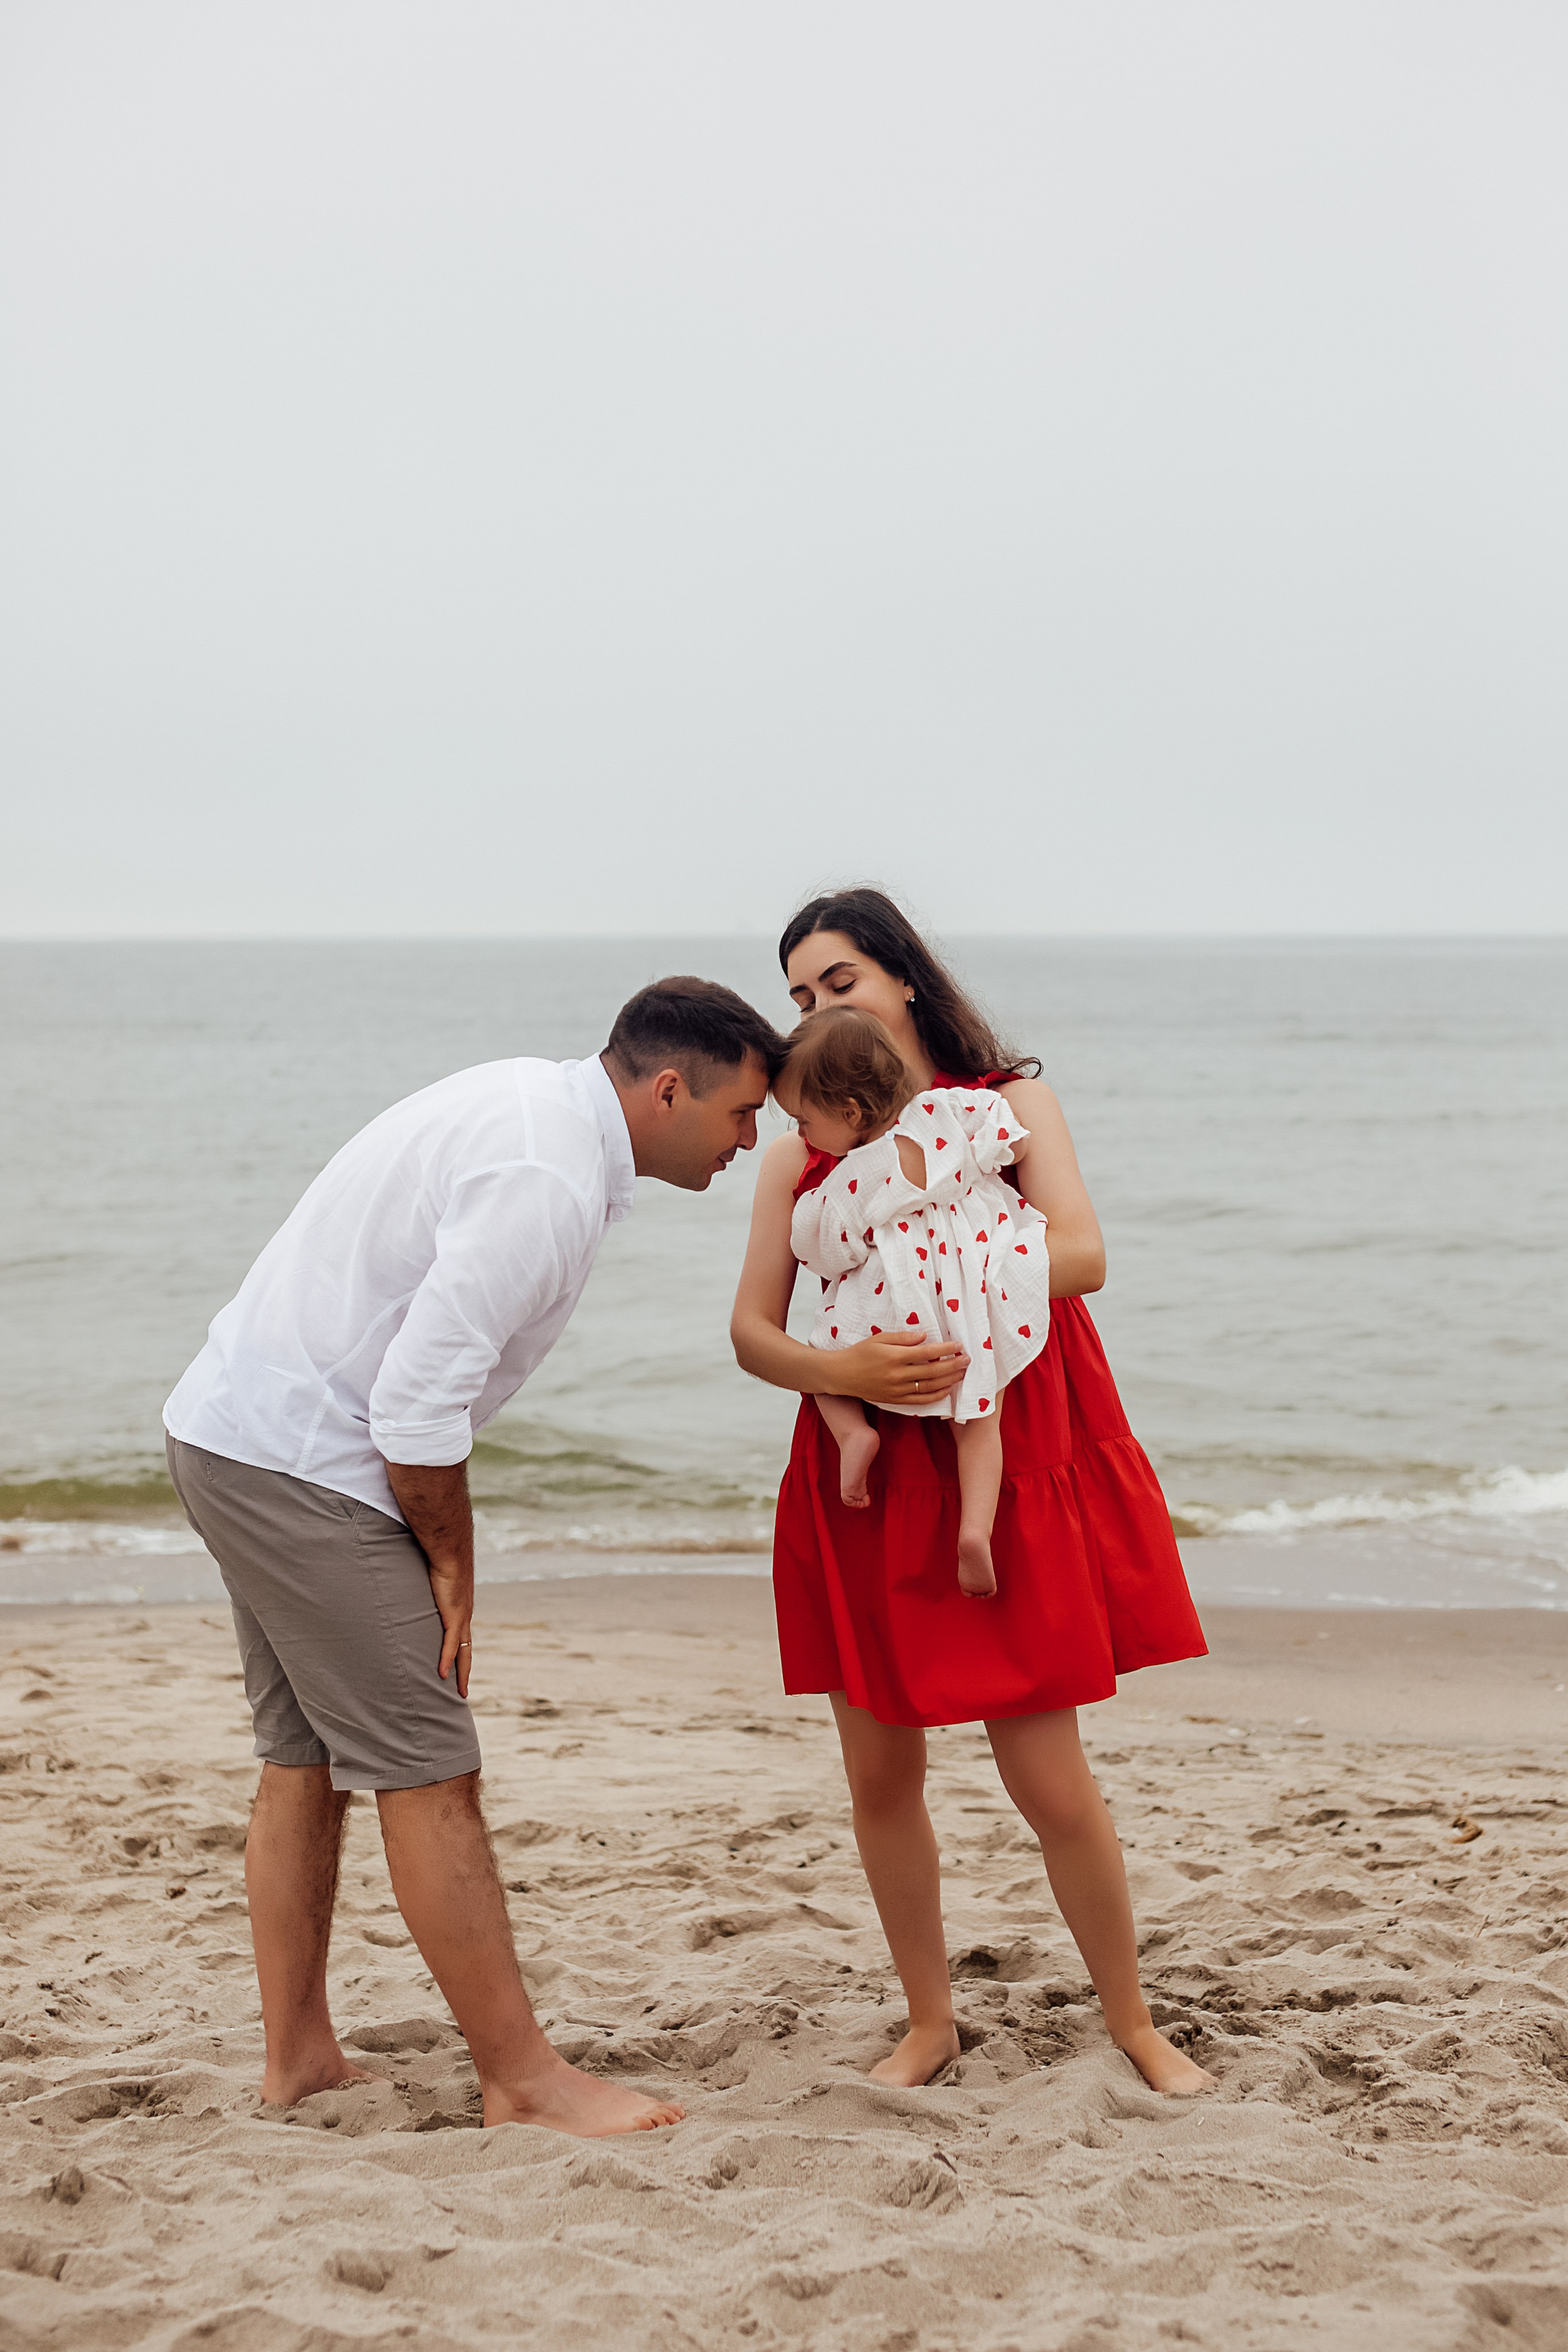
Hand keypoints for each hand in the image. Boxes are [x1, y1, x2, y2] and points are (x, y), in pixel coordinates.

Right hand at [426, 1556, 474, 1697]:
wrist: (450, 1551)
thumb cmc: (439, 1560)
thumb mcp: (432, 1582)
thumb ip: (425, 1592)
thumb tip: (409, 1591)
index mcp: (460, 1609)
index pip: (462, 1638)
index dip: (460, 1654)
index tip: (458, 1670)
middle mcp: (464, 1616)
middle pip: (466, 1650)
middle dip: (465, 1672)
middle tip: (462, 1692)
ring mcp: (461, 1617)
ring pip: (463, 1651)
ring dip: (460, 1673)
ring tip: (459, 1691)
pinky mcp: (454, 1615)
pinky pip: (451, 1643)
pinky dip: (447, 1659)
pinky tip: (443, 1675)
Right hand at [840, 1329, 967, 1407]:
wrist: (841, 1375)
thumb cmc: (860, 1353)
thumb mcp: (879, 1338)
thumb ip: (903, 1338)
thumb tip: (925, 1336)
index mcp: (894, 1357)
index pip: (927, 1353)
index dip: (945, 1350)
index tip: (958, 1345)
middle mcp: (897, 1375)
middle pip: (933, 1372)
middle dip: (953, 1365)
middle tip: (967, 1359)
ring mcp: (897, 1390)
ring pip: (930, 1387)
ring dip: (949, 1380)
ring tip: (962, 1373)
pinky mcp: (895, 1400)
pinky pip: (921, 1401)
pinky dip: (936, 1396)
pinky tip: (947, 1389)